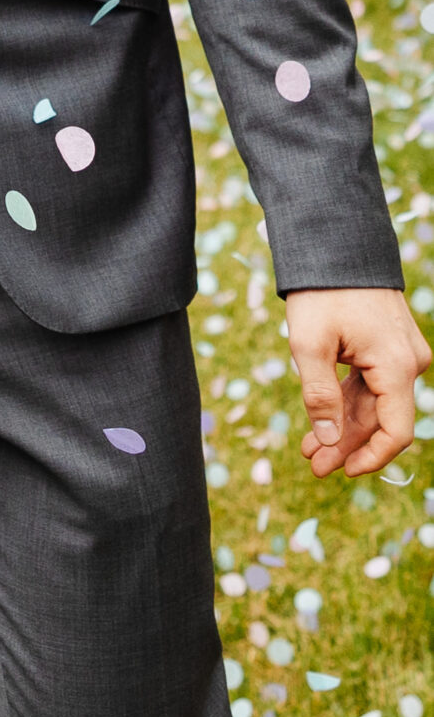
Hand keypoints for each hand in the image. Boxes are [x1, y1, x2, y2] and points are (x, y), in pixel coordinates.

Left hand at [287, 287, 429, 476]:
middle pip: (380, 418)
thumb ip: (319, 394)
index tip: (342, 472)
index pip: (395, 431)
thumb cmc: (321, 291)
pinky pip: (371, 382)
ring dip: (343, 425)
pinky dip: (347, 400)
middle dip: (346, 444)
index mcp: (396, 365)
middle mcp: (408, 362)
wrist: (335, 244)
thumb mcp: (309, 344)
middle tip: (312, 465)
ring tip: (308, 448)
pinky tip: (321, 420)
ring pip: (374, 402)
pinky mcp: (388, 345)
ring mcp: (401, 352)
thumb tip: (327, 439)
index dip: (371, 457)